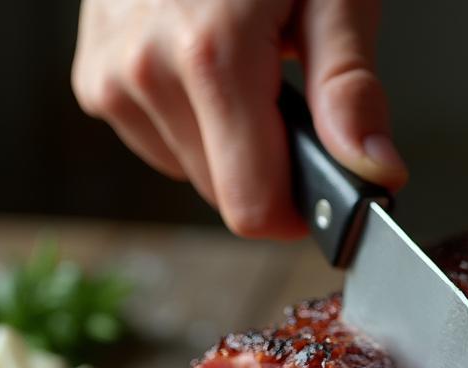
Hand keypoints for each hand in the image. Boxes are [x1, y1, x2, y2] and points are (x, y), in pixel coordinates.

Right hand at [72, 0, 406, 237]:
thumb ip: (349, 87)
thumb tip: (373, 170)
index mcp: (210, 55)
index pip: (251, 206)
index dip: (295, 212)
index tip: (321, 187)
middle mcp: (146, 70)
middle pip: (224, 194)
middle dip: (266, 164)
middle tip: (286, 94)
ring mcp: (111, 76)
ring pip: (191, 172)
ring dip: (228, 143)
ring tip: (245, 65)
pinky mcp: (94, 79)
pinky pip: (159, 143)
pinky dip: (191, 122)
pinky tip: (202, 66)